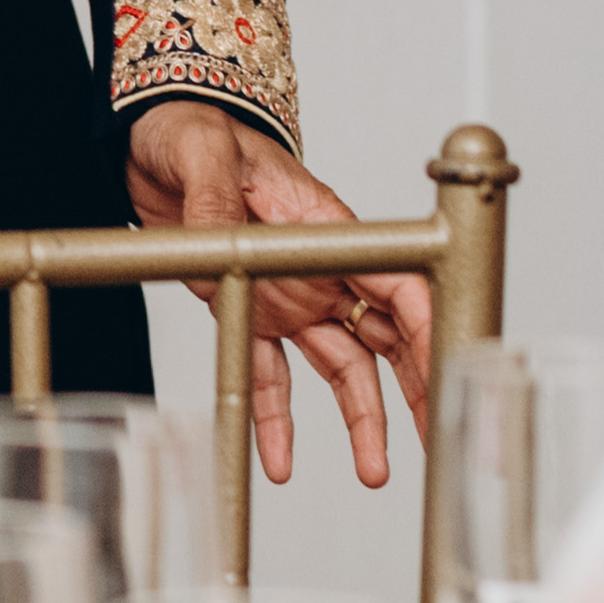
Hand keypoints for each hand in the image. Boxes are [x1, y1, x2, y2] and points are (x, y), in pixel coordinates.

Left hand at [129, 103, 433, 490]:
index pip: (400, 283)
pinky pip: (271, 378)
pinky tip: (279, 463)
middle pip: (390, 337)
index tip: (452, 371)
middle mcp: (321, 270)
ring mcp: (291, 297)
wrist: (151, 138)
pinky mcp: (249, 313)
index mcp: (328, 227)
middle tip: (443, 440)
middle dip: (421, 389)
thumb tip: (221, 244)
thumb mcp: (203, 154)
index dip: (431, 328)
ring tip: (375, 473)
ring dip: (363, 420)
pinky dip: (276, 421)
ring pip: (345, 367)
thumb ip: (215, 199)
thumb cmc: (194, 129)